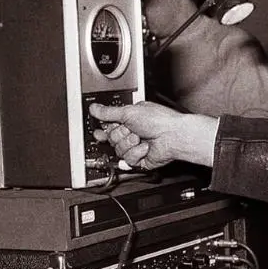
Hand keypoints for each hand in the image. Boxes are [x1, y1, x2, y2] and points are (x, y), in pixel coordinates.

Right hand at [89, 101, 218, 169]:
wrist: (173, 136)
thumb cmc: (159, 120)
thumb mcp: (129, 111)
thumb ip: (108, 112)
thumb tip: (94, 108)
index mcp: (130, 120)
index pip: (109, 127)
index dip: (103, 131)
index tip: (99, 133)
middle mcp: (133, 133)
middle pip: (112, 140)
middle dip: (120, 135)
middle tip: (131, 130)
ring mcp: (137, 147)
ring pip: (119, 151)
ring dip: (130, 144)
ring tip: (141, 138)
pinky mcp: (141, 160)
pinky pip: (129, 160)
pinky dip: (137, 153)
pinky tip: (146, 148)